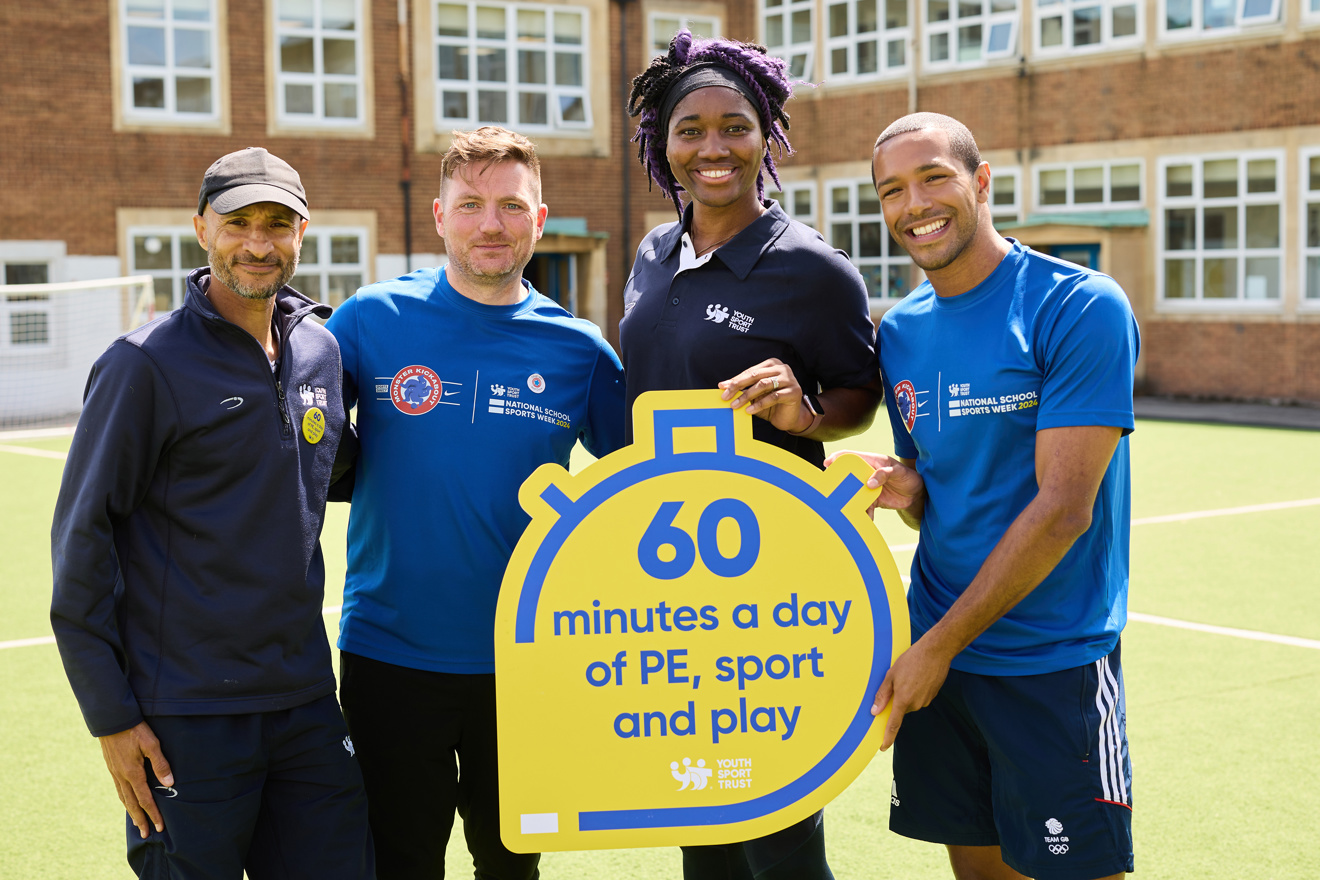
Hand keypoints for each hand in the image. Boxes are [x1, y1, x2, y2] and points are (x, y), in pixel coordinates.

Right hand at [99, 721, 173, 838]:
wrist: (112, 720)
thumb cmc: (134, 730)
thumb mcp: (151, 744)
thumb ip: (160, 764)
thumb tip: (169, 783)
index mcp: (133, 773)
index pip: (145, 799)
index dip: (153, 814)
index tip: (159, 827)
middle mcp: (122, 777)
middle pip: (132, 804)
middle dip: (140, 819)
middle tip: (145, 834)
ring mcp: (115, 773)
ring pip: (123, 798)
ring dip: (131, 812)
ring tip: (136, 822)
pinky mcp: (112, 768)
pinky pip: (118, 789)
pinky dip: (124, 799)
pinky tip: (127, 801)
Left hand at [718, 359, 811, 434]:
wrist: (789, 417)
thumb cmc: (771, 404)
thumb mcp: (755, 395)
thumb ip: (742, 388)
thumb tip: (723, 386)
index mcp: (772, 364)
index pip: (750, 371)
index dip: (735, 380)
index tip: (722, 387)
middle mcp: (782, 368)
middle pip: (756, 375)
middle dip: (738, 386)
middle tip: (726, 396)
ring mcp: (789, 379)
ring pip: (763, 384)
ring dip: (747, 396)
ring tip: (735, 405)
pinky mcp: (794, 392)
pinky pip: (773, 397)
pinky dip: (759, 404)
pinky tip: (749, 410)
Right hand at [824, 450, 923, 515]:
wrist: (917, 495)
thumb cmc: (909, 477)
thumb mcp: (900, 472)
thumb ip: (885, 473)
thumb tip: (870, 483)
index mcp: (872, 461)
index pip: (852, 457)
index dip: (838, 458)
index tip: (828, 463)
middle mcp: (867, 474)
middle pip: (848, 477)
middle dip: (840, 484)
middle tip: (834, 491)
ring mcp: (868, 487)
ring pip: (853, 494)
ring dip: (850, 502)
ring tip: (848, 509)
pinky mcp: (871, 500)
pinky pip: (863, 507)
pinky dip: (863, 513)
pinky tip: (866, 519)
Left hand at [871, 636, 953, 750]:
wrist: (936, 651)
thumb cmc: (911, 660)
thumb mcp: (891, 675)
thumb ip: (882, 695)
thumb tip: (875, 711)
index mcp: (903, 700)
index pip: (894, 725)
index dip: (887, 737)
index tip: (883, 746)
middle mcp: (916, 704)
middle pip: (902, 709)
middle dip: (897, 699)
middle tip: (897, 681)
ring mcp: (926, 700)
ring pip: (911, 702)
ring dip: (907, 693)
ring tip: (909, 674)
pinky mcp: (933, 695)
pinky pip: (920, 697)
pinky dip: (916, 689)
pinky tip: (917, 675)